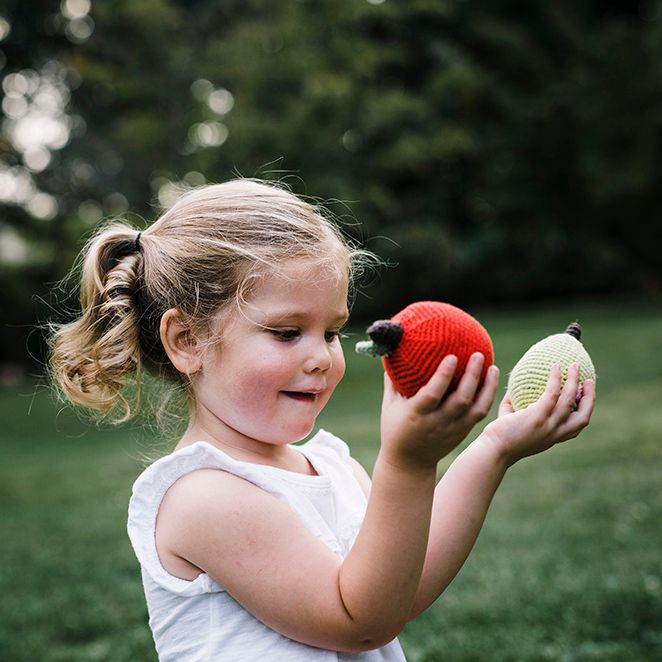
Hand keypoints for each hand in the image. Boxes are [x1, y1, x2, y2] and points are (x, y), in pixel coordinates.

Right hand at [379, 353, 499, 470]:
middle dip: (472, 376)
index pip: (433, 394)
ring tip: (493, 367)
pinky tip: (491, 381)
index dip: (444, 376)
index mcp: (417, 415)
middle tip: (479, 354)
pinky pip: (479, 414)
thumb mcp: (390, 406)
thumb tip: (394, 352)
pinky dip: (487, 397)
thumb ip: (393, 382)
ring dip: (487, 387)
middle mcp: (437, 423)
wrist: (409, 464)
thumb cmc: (395, 429)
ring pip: (475, 408)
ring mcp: (453, 429)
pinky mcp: (462, 433)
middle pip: (460, 399)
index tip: (453, 356)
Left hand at [481, 362, 595, 466]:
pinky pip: (552, 394)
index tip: (585, 396)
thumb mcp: (513, 422)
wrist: (493, 449)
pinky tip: (555, 367)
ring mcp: (548, 425)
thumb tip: (513, 389)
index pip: (575, 427)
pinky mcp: (538, 417)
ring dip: (575, 382)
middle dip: (590, 398)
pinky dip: (556, 379)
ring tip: (574, 365)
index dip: (584, 411)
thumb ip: (515, 407)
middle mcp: (554, 433)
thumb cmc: (499, 436)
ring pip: (570, 401)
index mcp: (552, 437)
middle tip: (589, 381)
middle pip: (583, 417)